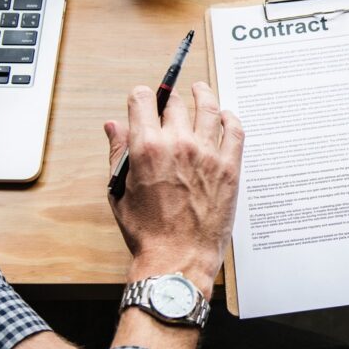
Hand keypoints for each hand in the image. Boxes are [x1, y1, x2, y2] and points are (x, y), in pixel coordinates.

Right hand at [104, 81, 243, 297]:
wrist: (178, 257)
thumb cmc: (147, 231)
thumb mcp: (120, 190)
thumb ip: (118, 153)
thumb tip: (113, 125)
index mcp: (146, 147)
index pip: (142, 100)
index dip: (141, 96)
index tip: (144, 98)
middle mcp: (178, 144)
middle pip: (175, 103)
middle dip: (170, 99)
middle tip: (171, 102)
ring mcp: (207, 154)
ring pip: (208, 108)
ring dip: (203, 95)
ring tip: (200, 90)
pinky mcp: (229, 167)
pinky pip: (235, 131)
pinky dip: (230, 118)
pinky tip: (225, 115)